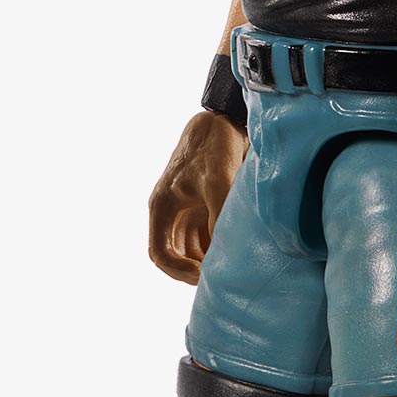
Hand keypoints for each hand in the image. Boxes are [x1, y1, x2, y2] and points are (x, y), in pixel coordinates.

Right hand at [149, 110, 248, 284]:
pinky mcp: (205, 205)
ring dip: (207, 259)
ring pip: (192, 249)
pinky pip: (207, 236)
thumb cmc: (214, 147)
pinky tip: (237, 251)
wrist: (225, 120)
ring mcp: (187, 209)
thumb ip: (218, 219)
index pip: (159, 253)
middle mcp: (171, 211)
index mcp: (162, 206)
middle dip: (194, 270)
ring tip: (231, 266)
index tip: (202, 276)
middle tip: (221, 277)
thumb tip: (224, 255)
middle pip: (176, 255)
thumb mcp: (218, 184)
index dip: (178, 271)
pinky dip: (218, 247)